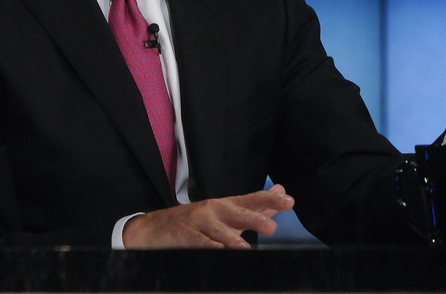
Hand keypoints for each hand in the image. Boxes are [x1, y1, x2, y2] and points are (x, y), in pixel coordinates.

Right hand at [121, 184, 294, 248]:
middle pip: (238, 213)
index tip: (289, 201)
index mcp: (227, 205)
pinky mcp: (186, 235)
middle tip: (272, 227)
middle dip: (255, 219)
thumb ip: (255, 205)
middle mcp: (215, 210)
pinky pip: (200, 243)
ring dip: (232, 239)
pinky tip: (218, 253)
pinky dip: (209, 248)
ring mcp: (199, 222)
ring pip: (219, 231)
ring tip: (245, 248)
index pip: (252, 200)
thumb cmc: (198, 221)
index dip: (270, 201)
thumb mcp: (227, 211)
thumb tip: (281, 192)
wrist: (156, 228)